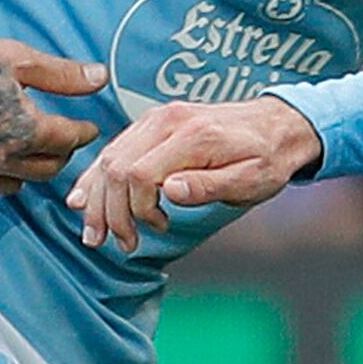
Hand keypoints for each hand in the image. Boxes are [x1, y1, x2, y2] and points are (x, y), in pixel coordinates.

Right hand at [0, 29, 109, 195]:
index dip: (83, 132)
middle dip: (60, 154)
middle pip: (47, 169)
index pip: (69, 141)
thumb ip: (63, 75)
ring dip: (25, 171)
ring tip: (26, 152)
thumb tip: (100, 76)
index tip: (87, 127)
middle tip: (61, 139)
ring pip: (14, 186)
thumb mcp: (18, 58)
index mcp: (23, 130)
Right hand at [71, 94, 321, 249]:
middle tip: (119, 244)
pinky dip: (97, 177)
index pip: (139, 174)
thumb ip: (209, 186)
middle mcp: (166, 121)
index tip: (157, 229)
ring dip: (97, 199)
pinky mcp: (152, 124)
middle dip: (109, 211)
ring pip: (109, 158)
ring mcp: (156, 119)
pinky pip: (114, 149)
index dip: (138, 210)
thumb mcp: (252, 180)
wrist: (279, 124)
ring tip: (95, 233)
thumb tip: (169, 192)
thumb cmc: (268, 157)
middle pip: (116, 167)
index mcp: (191, 135)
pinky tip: (83, 198)